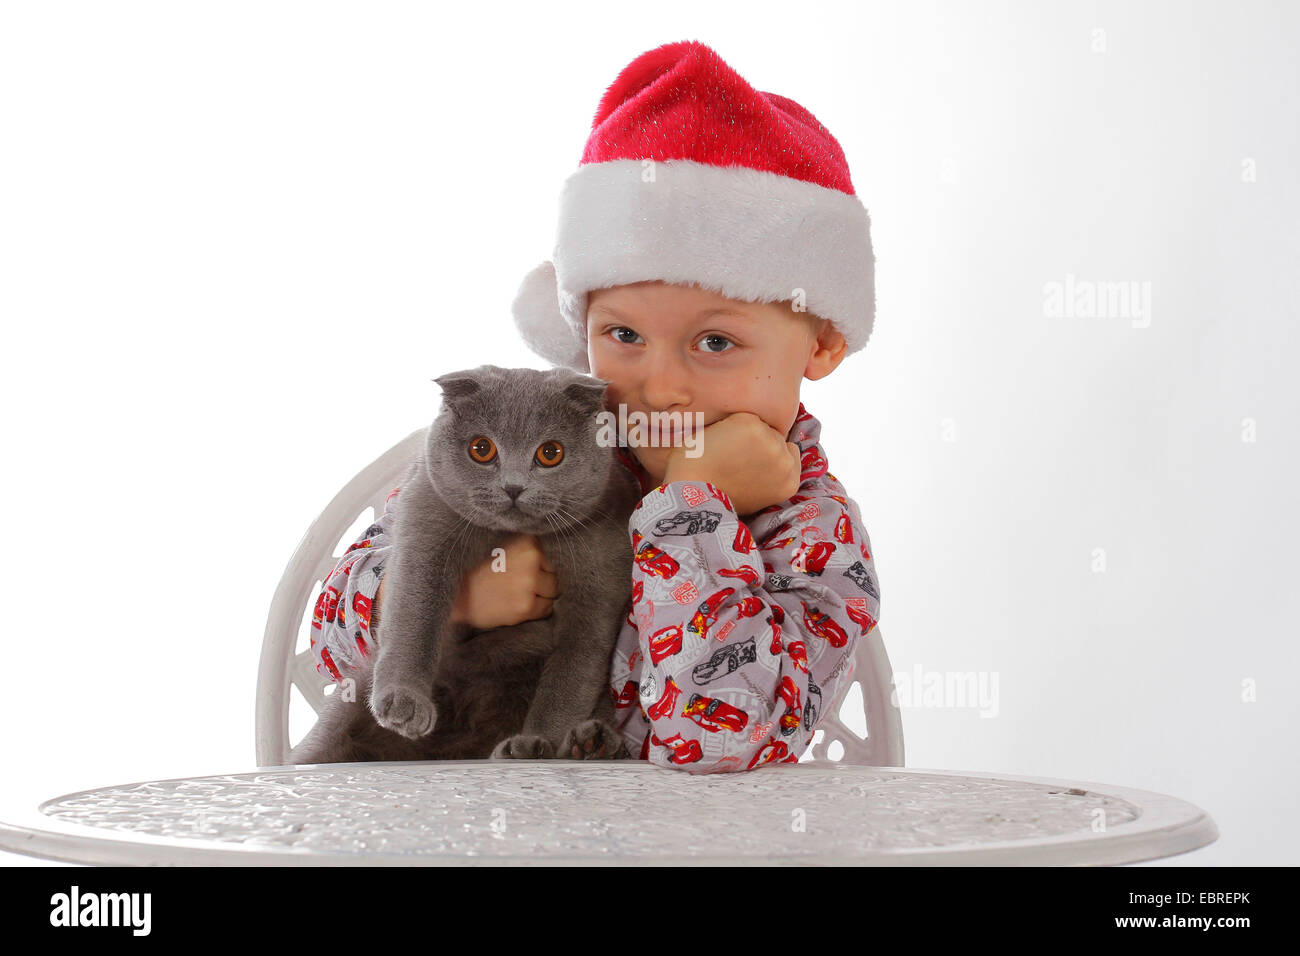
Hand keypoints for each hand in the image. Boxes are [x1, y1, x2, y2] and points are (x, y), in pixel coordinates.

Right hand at [372, 534, 557, 634]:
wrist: (453, 594)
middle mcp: (531, 558)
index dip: (543, 563)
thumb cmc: (475, 567)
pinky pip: (546, 609)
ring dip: (541, 595)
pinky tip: (516, 605)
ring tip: (518, 594)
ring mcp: (529, 583)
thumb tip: (553, 535)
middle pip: (556, 573)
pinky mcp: (525, 605)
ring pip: (553, 592)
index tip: (531, 567)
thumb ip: (524, 541)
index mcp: (525, 540)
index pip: (553, 553)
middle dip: (543, 580)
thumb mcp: (499, 542)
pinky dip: (536, 610)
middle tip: (521, 583)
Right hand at [662, 412, 801, 515]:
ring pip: (784, 450)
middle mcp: (771, 439)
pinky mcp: (789, 483)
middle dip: (759, 444)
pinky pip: (792, 469)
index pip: (756, 421)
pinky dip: (782, 473)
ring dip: (772, 457)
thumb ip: (736, 422)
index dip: (742, 433)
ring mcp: (782, 462)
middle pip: (772, 435)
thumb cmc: (695, 463)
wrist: (696, 497)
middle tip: (740, 460)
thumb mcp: (711, 426)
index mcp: (750, 421)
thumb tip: (748, 428)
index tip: (730, 445)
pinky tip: (764, 480)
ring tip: (750, 471)